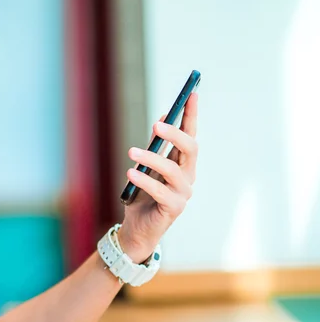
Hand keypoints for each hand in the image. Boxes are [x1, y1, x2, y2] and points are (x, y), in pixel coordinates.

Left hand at [117, 94, 198, 263]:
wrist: (137, 229)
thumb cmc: (142, 196)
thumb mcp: (148, 167)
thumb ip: (156, 146)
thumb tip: (162, 118)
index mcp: (183, 163)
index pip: (191, 134)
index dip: (191, 114)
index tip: (190, 93)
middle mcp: (188, 176)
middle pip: (190, 149)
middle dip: (175, 134)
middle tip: (156, 126)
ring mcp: (183, 193)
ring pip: (172, 170)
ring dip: (151, 158)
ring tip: (131, 152)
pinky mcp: (173, 209)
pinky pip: (159, 191)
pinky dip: (144, 180)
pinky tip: (130, 173)